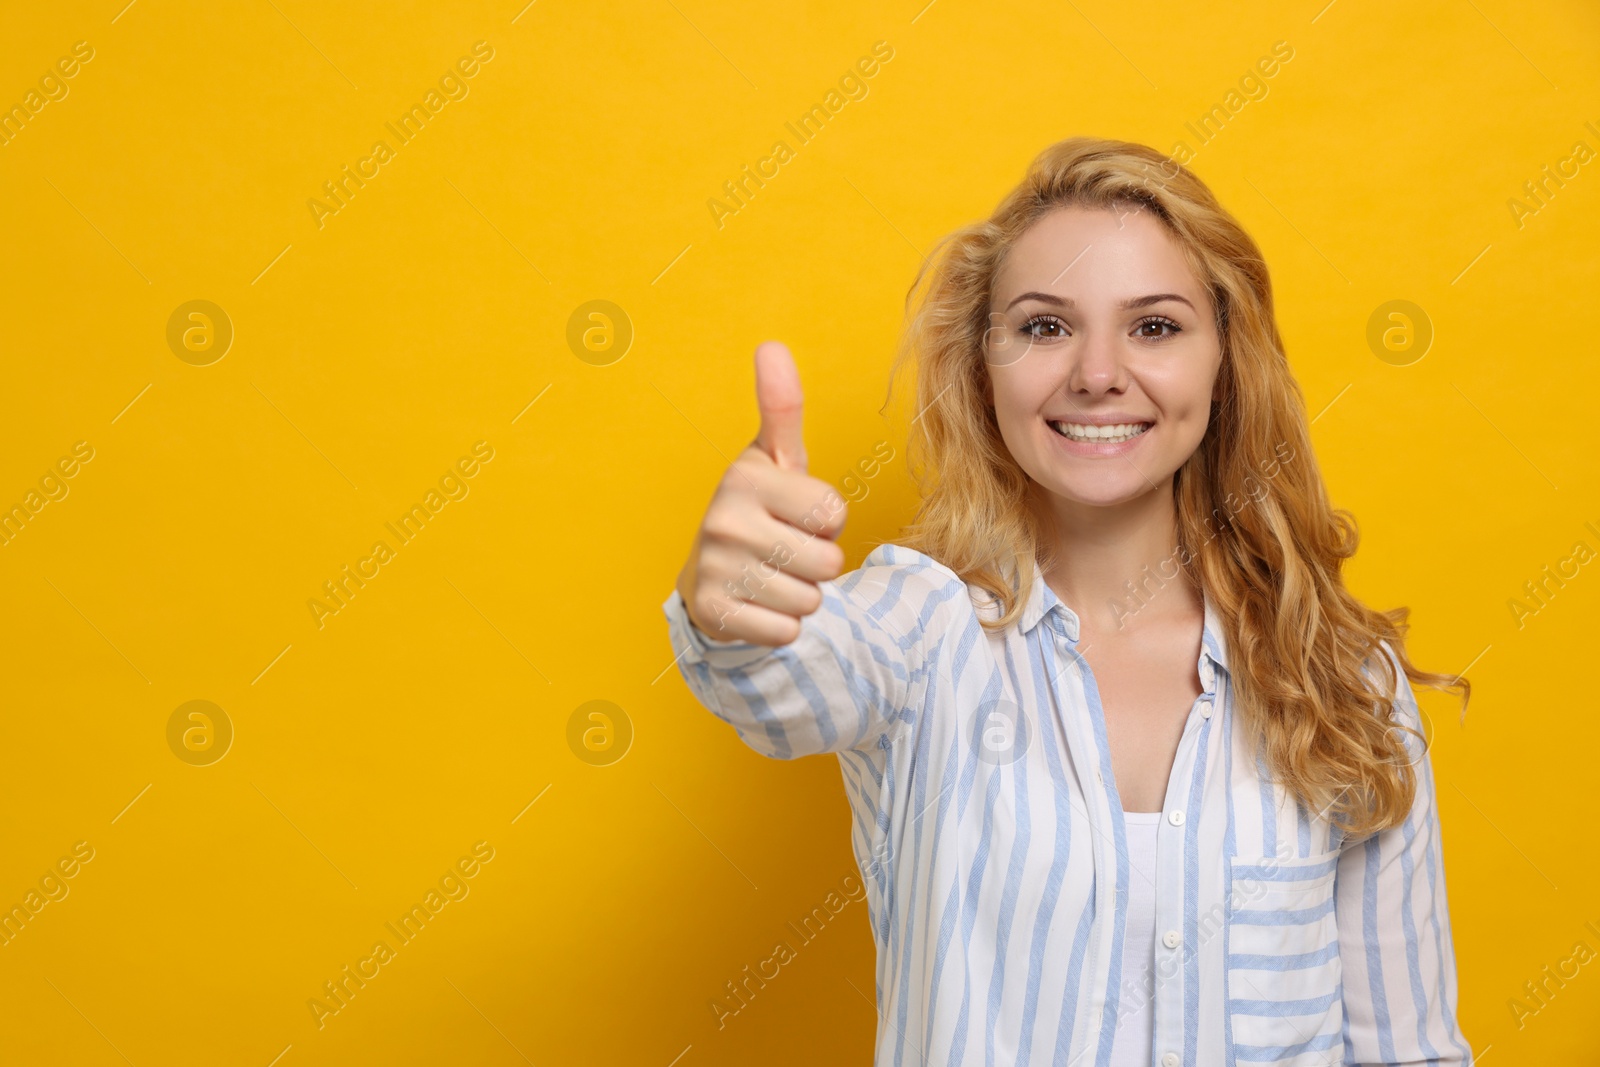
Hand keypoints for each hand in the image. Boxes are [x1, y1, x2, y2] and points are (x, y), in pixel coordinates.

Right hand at [674, 341, 848, 646]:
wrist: (709, 575)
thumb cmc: (759, 511)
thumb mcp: (775, 459)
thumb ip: (782, 406)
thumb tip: (771, 344)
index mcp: (746, 475)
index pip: (833, 512)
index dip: (826, 520)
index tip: (796, 515)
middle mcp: (723, 517)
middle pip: (826, 559)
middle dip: (817, 563)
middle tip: (783, 551)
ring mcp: (715, 566)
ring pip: (809, 599)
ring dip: (800, 596)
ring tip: (770, 577)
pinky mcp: (713, 612)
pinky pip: (785, 631)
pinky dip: (780, 626)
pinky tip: (756, 604)